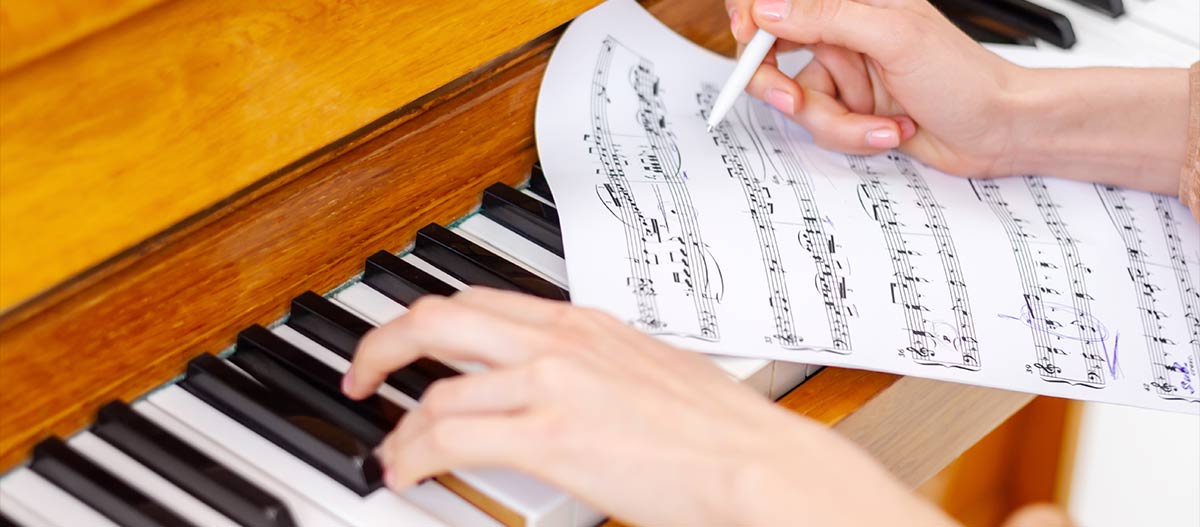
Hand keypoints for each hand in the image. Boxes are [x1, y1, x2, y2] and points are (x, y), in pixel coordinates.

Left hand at [342, 288, 952, 525]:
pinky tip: (407, 473)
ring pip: (436, 387)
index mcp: (581, 322)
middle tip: (362, 377)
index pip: (478, 300)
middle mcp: (558, 341)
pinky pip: (450, 439)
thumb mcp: (647, 369)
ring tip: (390, 453)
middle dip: (381, 346)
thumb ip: (592, 365)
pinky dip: (412, 456)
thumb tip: (557, 384)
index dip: (425, 321)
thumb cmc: (717, 427)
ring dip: (397, 427)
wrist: (754, 461)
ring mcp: (551, 384)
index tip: (405, 344)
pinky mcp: (550, 436)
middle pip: (436, 318)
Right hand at [727, 0, 1019, 174]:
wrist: (1000, 131)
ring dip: (838, 121)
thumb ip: (826, 17)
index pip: (782, 2)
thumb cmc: (965, 78)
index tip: (749, 41)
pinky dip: (855, 134)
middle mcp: (845, 32)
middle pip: (775, 54)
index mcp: (855, 1)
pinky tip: (891, 129)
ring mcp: (847, 72)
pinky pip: (823, 126)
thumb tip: (769, 9)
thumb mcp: (893, 38)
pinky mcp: (852, 109)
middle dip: (784, 87)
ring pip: (800, 100)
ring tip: (878, 121)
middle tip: (794, 101)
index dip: (754, 19)